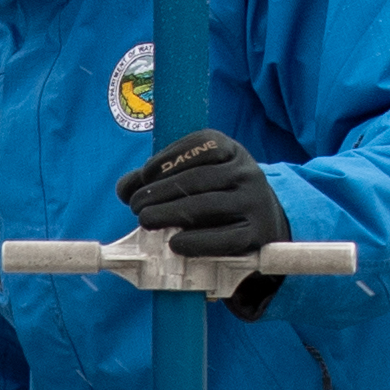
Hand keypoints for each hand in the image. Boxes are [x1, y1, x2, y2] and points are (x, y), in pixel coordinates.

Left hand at [115, 126, 277, 256]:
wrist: (264, 223)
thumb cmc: (217, 197)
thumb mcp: (196, 178)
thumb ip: (158, 178)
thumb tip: (124, 188)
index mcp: (232, 151)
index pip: (200, 145)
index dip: (167, 159)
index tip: (144, 176)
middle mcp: (246, 172)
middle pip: (197, 178)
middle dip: (159, 191)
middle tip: (135, 207)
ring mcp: (254, 203)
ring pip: (207, 206)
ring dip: (169, 213)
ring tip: (145, 221)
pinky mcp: (256, 234)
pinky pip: (225, 238)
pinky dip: (197, 241)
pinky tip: (174, 244)